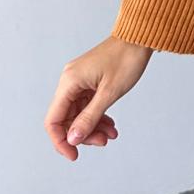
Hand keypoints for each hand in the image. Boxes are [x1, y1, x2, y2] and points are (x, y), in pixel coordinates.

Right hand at [44, 35, 153, 160]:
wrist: (140, 38)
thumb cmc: (126, 59)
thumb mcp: (109, 93)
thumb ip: (89, 118)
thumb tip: (72, 139)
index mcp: (69, 83)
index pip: (53, 120)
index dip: (60, 142)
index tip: (74, 155)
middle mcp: (70, 81)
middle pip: (66, 119)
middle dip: (83, 135)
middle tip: (104, 141)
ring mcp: (79, 81)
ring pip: (78, 114)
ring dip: (93, 127)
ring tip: (111, 135)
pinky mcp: (89, 81)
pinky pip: (87, 105)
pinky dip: (97, 116)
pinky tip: (110, 125)